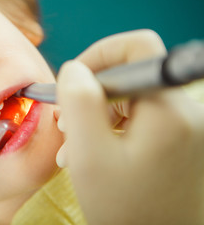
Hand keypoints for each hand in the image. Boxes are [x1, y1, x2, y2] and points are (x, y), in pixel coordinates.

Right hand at [57, 30, 203, 224]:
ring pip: (131, 98)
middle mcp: (186, 112)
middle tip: (67, 125)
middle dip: (91, 94)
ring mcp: (186, 127)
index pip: (138, 47)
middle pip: (130, 75)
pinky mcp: (178, 140)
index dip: (99, 55)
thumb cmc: (122, 209)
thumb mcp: (88, 154)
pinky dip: (112, 128)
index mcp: (169, 111)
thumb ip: (79, 101)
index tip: (72, 83)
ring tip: (74, 146)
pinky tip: (94, 152)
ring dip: (97, 115)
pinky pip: (139, 117)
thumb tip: (75, 69)